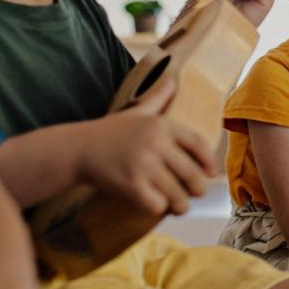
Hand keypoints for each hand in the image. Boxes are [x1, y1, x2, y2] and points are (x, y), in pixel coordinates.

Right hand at [77, 79, 214, 214]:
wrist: (77, 149)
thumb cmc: (110, 132)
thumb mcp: (137, 112)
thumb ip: (158, 97)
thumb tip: (173, 79)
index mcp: (162, 126)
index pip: (199, 144)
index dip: (209, 161)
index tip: (211, 173)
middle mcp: (156, 144)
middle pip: (192, 174)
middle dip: (197, 189)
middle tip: (193, 194)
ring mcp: (143, 165)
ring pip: (177, 195)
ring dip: (180, 205)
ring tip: (177, 205)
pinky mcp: (130, 185)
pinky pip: (157, 205)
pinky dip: (158, 208)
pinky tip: (153, 203)